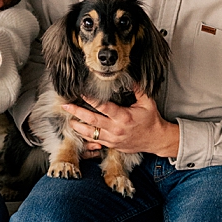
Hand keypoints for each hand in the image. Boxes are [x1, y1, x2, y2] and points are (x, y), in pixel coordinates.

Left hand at [64, 93, 178, 158]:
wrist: (156, 140)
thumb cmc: (151, 120)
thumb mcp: (147, 102)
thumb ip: (137, 89)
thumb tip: (128, 76)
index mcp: (124, 117)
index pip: (103, 107)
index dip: (91, 99)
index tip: (81, 92)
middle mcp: (116, 129)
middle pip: (92, 121)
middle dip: (77, 112)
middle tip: (65, 106)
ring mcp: (112, 139)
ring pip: (90, 134)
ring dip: (77, 127)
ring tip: (68, 119)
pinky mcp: (111, 145)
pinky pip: (95, 142)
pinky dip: (85, 137)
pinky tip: (78, 131)